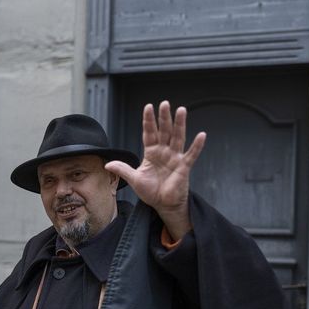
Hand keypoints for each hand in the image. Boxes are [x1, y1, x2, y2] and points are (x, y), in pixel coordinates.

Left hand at [104, 101, 205, 239]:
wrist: (163, 205)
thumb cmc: (151, 192)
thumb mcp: (134, 180)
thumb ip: (123, 170)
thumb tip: (107, 164)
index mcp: (152, 153)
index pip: (149, 133)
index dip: (149, 121)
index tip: (148, 107)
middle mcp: (164, 152)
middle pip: (165, 131)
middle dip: (164, 117)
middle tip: (165, 103)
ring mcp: (175, 158)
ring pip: (178, 137)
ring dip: (180, 124)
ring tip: (181, 110)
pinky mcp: (184, 167)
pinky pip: (191, 154)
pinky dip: (197, 146)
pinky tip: (202, 135)